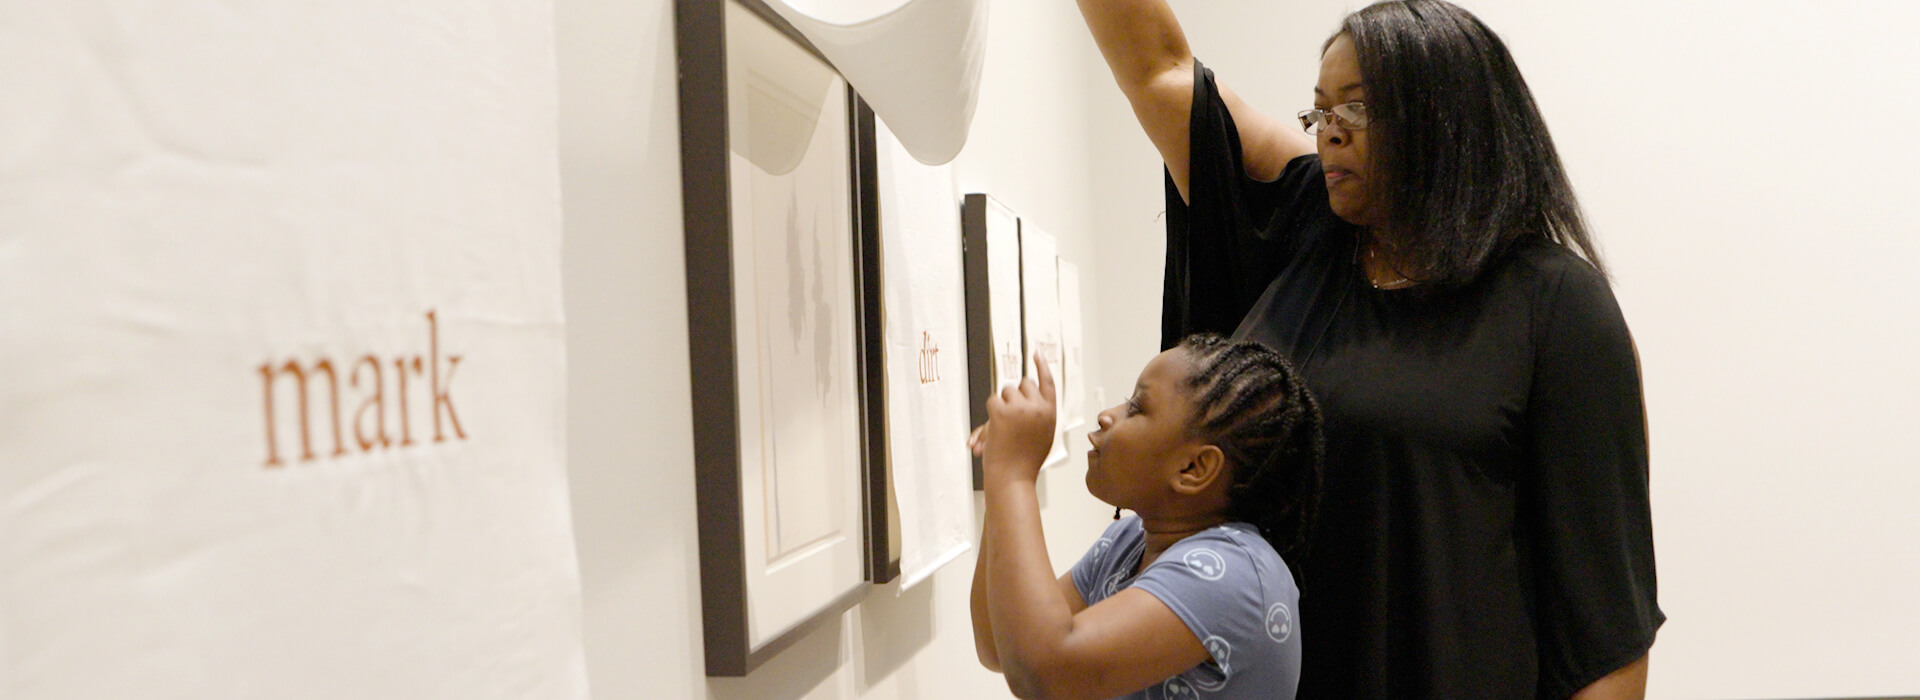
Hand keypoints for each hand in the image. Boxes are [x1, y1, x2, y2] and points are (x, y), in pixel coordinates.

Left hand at [980, 351, 1057, 482]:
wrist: (1013, 478)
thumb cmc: (1024, 461)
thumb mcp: (1041, 435)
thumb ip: (1037, 414)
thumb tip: (1018, 395)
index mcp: (1051, 413)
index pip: (1047, 382)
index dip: (1041, 365)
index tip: (1036, 352)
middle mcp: (1038, 407)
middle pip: (1023, 383)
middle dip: (1015, 395)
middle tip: (1011, 416)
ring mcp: (1020, 408)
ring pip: (1006, 391)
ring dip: (1002, 405)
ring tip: (1005, 428)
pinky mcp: (1002, 411)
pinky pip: (993, 400)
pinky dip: (991, 414)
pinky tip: (997, 431)